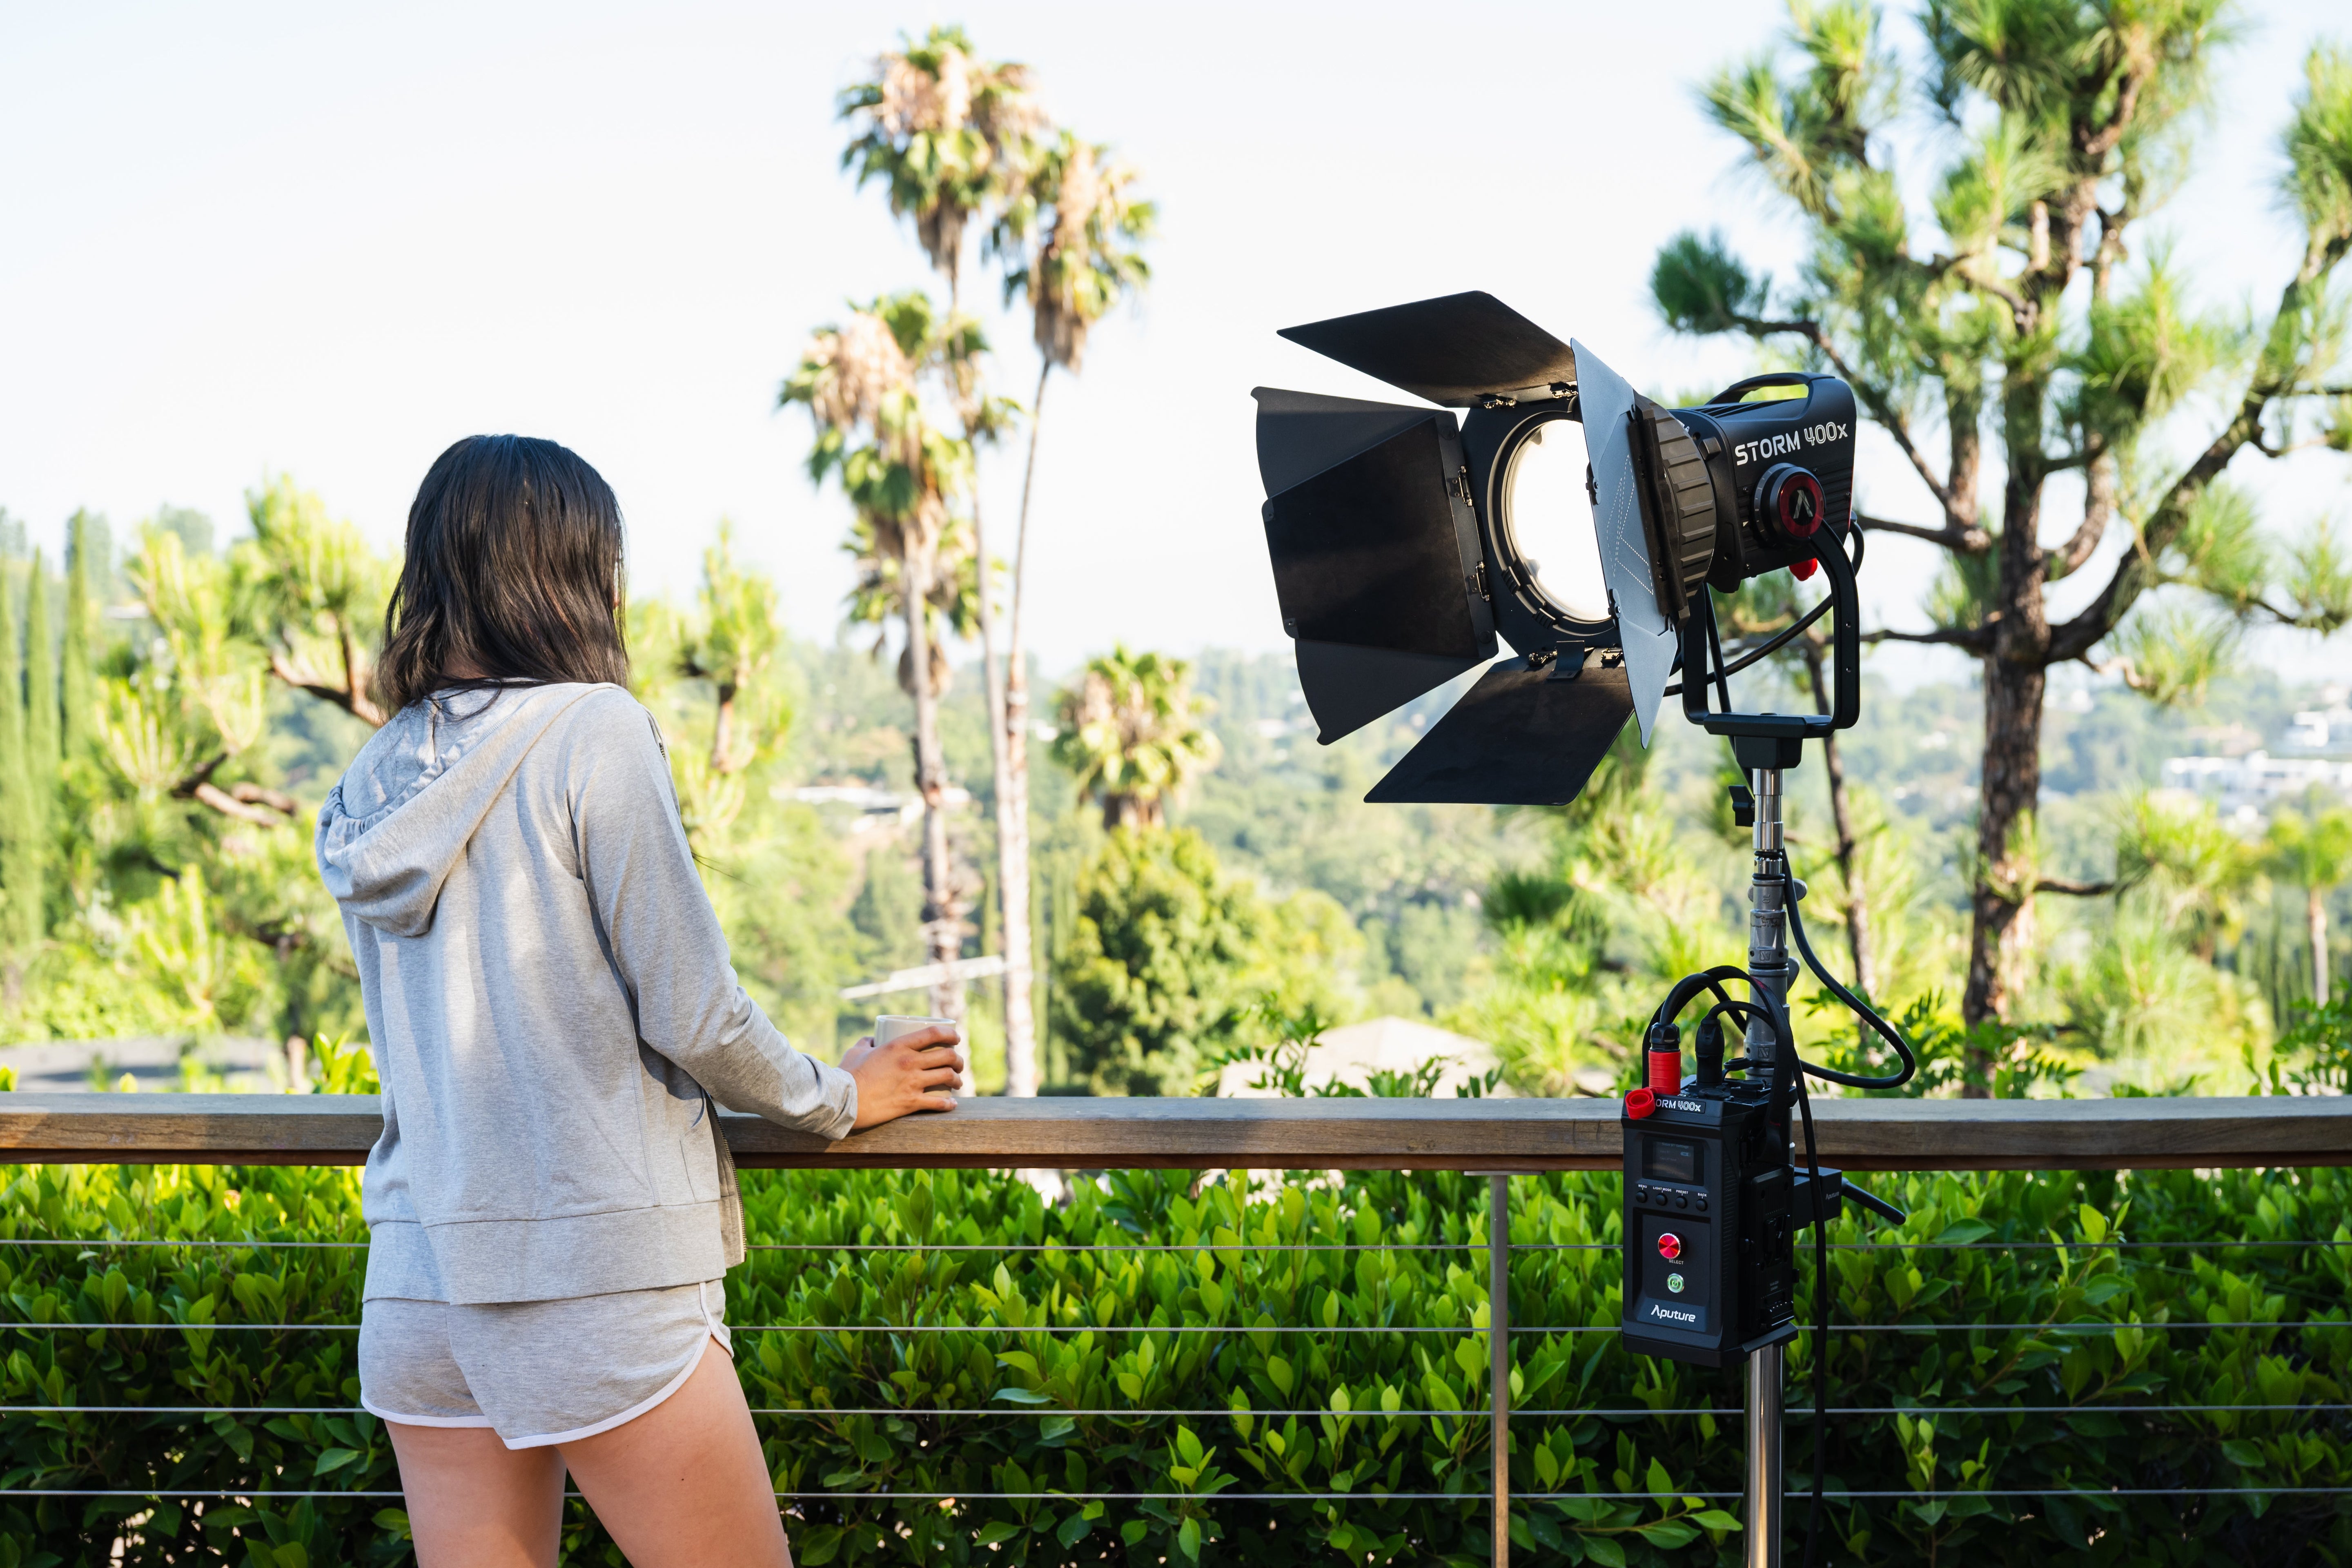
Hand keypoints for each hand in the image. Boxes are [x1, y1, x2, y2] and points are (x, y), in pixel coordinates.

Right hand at [843, 1025, 965, 1128]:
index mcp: (899, 1046)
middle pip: (947, 1056)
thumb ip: (866, 1042)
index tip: (956, 1039)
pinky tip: (952, 1104)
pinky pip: (938, 1103)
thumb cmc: (847, 1074)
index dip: (950, 1034)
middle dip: (958, 1059)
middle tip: (958, 1064)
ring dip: (957, 1079)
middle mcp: (910, 1062)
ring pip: (948, 1077)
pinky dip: (949, 1104)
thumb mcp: (856, 1051)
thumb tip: (871, 1039)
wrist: (842, 1101)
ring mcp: (912, 1083)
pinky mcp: (910, 1102)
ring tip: (958, 1082)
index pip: (934, 1033)